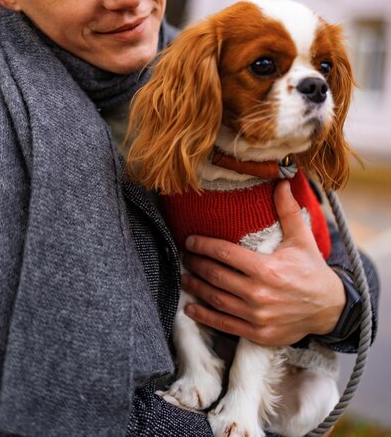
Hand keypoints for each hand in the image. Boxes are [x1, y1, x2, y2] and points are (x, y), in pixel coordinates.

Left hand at [181, 179, 345, 345]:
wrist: (330, 309)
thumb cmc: (312, 271)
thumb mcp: (302, 239)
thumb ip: (288, 210)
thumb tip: (283, 181)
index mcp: (267, 268)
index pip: (225, 253)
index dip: (204, 245)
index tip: (190, 240)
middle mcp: (259, 293)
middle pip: (216, 275)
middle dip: (196, 264)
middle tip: (185, 257)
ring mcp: (257, 316)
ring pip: (217, 299)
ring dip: (196, 288)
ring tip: (184, 278)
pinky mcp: (257, 333)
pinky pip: (224, 324)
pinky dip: (205, 317)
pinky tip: (191, 309)